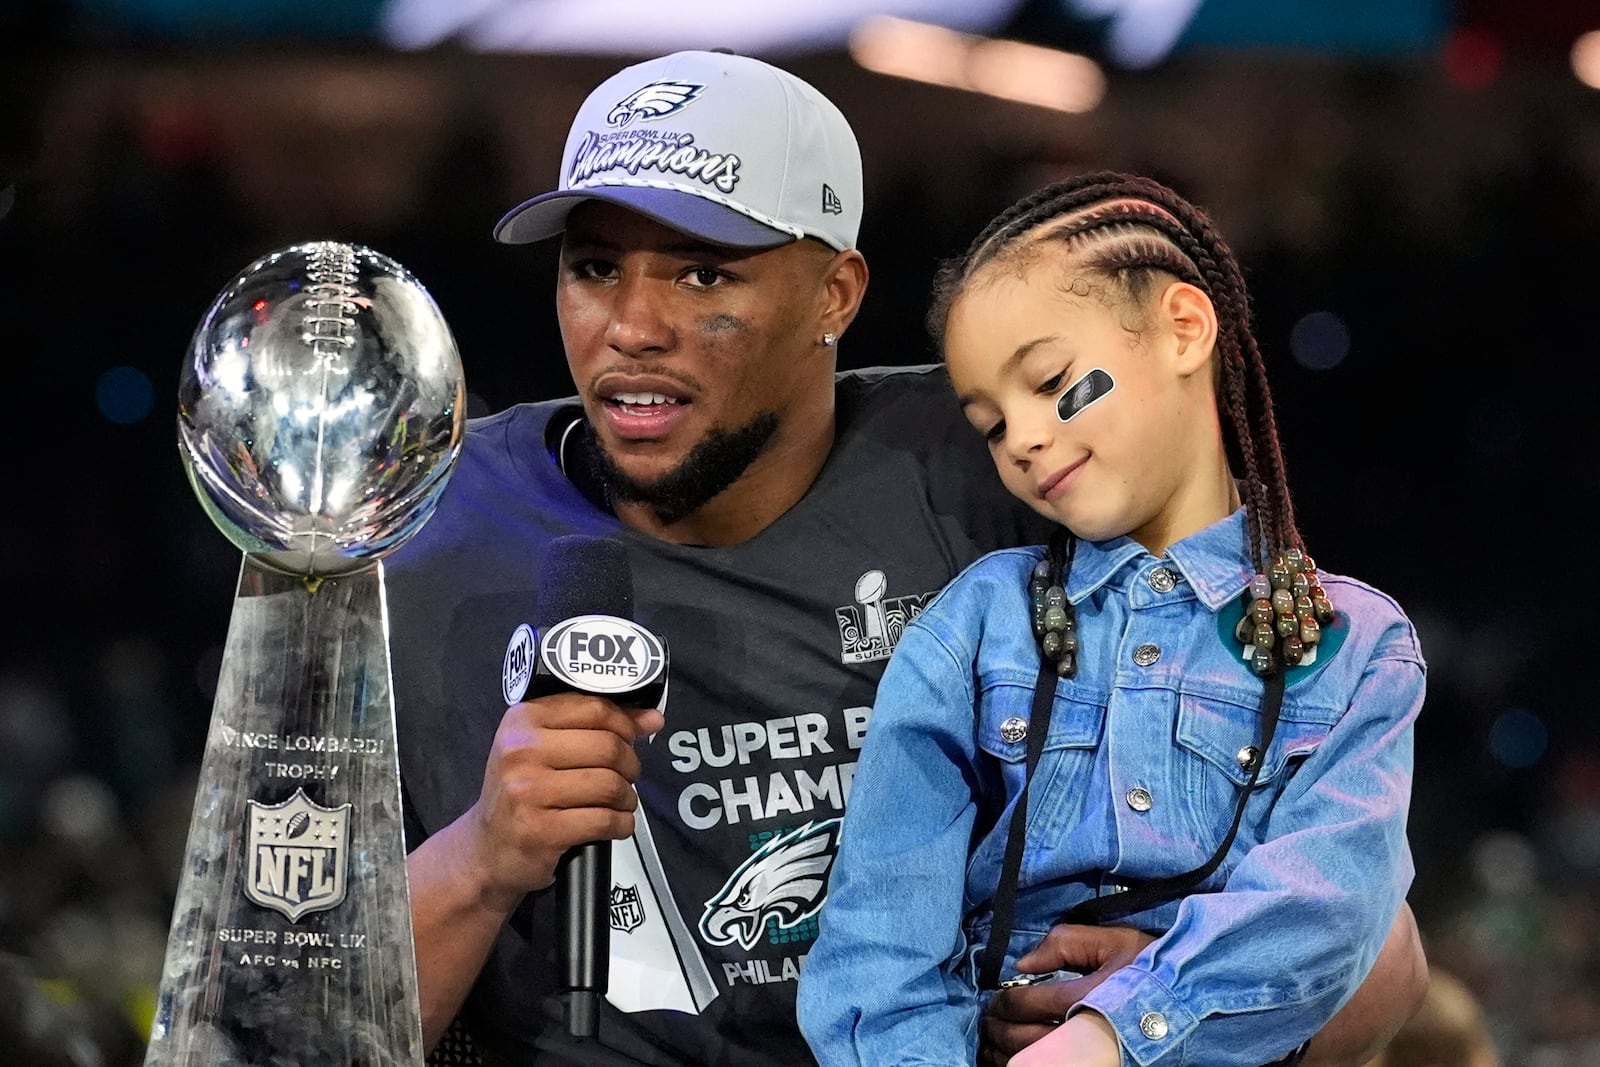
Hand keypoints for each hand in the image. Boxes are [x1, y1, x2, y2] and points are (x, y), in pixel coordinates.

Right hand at [455, 693, 663, 913]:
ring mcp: (528, 791)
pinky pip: (603, 820)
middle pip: (608, 747)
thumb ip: (597, 726)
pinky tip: (615, 824)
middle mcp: (521, 751)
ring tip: (620, 802)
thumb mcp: (545, 748)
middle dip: (630, 765)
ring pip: (610, 785)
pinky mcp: (540, 830)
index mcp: (523, 720)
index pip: (595, 709)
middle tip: (626, 777)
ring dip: (627, 798)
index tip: (633, 738)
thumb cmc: (521, 792)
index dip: (626, 724)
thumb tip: (652, 717)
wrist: (486, 850)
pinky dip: (621, 824)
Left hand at [980, 924, 1154, 1065]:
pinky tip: (1015, 1061)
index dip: (1004, 1002)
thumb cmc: (1153, 970)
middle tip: (988, 1022)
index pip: (1027, 1004)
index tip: (997, 1000)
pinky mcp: (1094, 1066)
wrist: (1191, 1003)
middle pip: (1023, 1040)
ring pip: (1030, 1065)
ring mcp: (1088, 1058)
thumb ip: (1064, 943)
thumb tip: (1024, 963)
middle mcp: (1084, 1034)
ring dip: (1004, 1055)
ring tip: (995, 1044)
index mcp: (1086, 998)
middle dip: (997, 1030)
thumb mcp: (1113, 942)